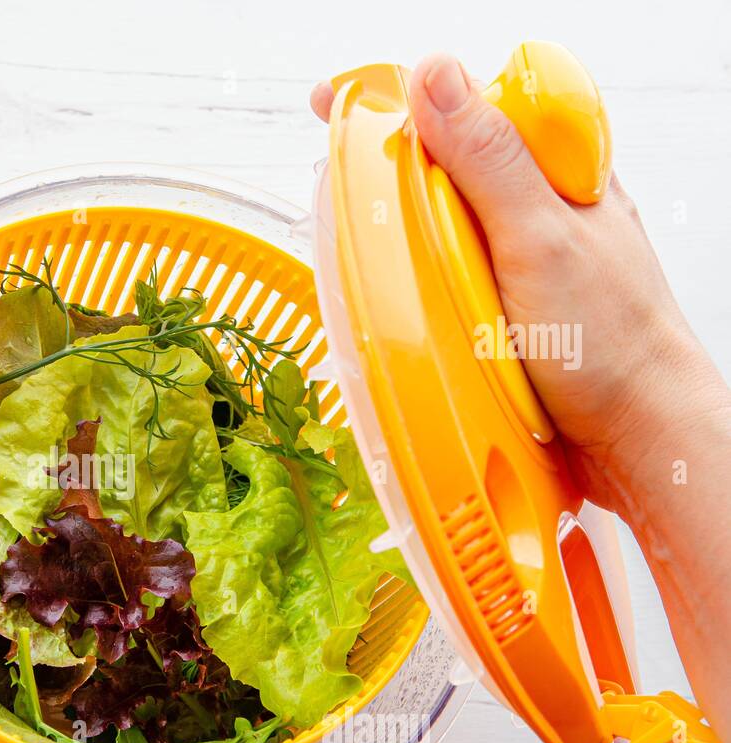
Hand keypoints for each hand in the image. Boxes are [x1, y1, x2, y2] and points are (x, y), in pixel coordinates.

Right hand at [313, 54, 730, 742]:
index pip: (472, 104)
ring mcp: (515, 258)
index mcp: (558, 169)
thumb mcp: (539, 238)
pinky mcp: (499, 307)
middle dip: (389, 172)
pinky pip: (440, 278)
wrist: (635, 440)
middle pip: (444, 163)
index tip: (335, 104)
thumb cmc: (610, 341)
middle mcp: (535, 207)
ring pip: (436, 223)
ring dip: (398, 237)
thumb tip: (432, 74)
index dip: (400, 100)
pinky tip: (403, 305)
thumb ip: (489, 159)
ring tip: (368, 259)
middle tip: (343, 192)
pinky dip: (412, 286)